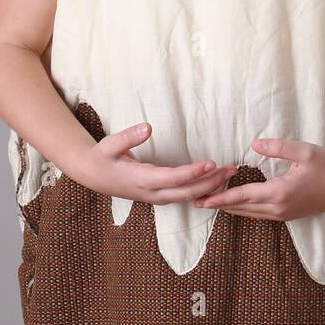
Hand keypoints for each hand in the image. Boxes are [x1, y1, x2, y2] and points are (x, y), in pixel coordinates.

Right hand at [74, 121, 237, 204]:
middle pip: (187, 192)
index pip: (173, 179)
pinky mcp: (159, 196)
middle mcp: (152, 193)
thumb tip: (148, 126)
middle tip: (232, 169)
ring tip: (229, 173)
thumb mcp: (110, 144)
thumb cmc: (102, 157)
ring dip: (210, 186)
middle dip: (211, 182)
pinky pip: (183, 196)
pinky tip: (214, 181)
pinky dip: (201, 190)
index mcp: (141, 180)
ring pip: (188, 196)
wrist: (93, 175)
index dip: (193, 172)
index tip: (211, 162)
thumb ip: (128, 137)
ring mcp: (156, 197)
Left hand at [193, 136, 324, 220]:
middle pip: (243, 209)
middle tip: (198, 201)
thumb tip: (253, 144)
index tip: (201, 200)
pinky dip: (247, 209)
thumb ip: (276, 147)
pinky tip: (240, 204)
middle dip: (220, 206)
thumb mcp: (303, 151)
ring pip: (252, 214)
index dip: (220, 198)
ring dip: (233, 208)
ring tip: (214, 203)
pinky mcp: (291, 214)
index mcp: (280, 193)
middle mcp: (280, 208)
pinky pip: (262, 214)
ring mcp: (286, 214)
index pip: (242, 196)